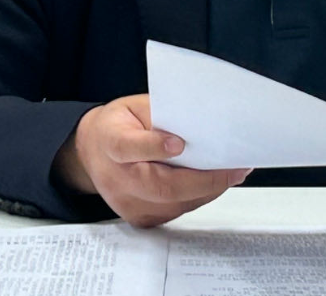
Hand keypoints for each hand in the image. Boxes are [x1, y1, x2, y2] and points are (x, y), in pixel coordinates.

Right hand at [53, 94, 249, 227]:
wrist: (90, 152)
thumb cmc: (118, 125)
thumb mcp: (135, 106)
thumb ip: (161, 114)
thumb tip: (198, 123)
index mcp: (110, 141)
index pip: (128, 147)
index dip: (154, 146)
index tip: (180, 143)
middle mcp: (115, 177)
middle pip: (160, 186)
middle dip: (203, 179)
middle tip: (235, 168)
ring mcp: (125, 202)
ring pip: (173, 204)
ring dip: (207, 190)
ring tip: (234, 173)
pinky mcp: (137, 217)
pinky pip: (174, 212)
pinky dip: (197, 198)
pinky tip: (213, 183)